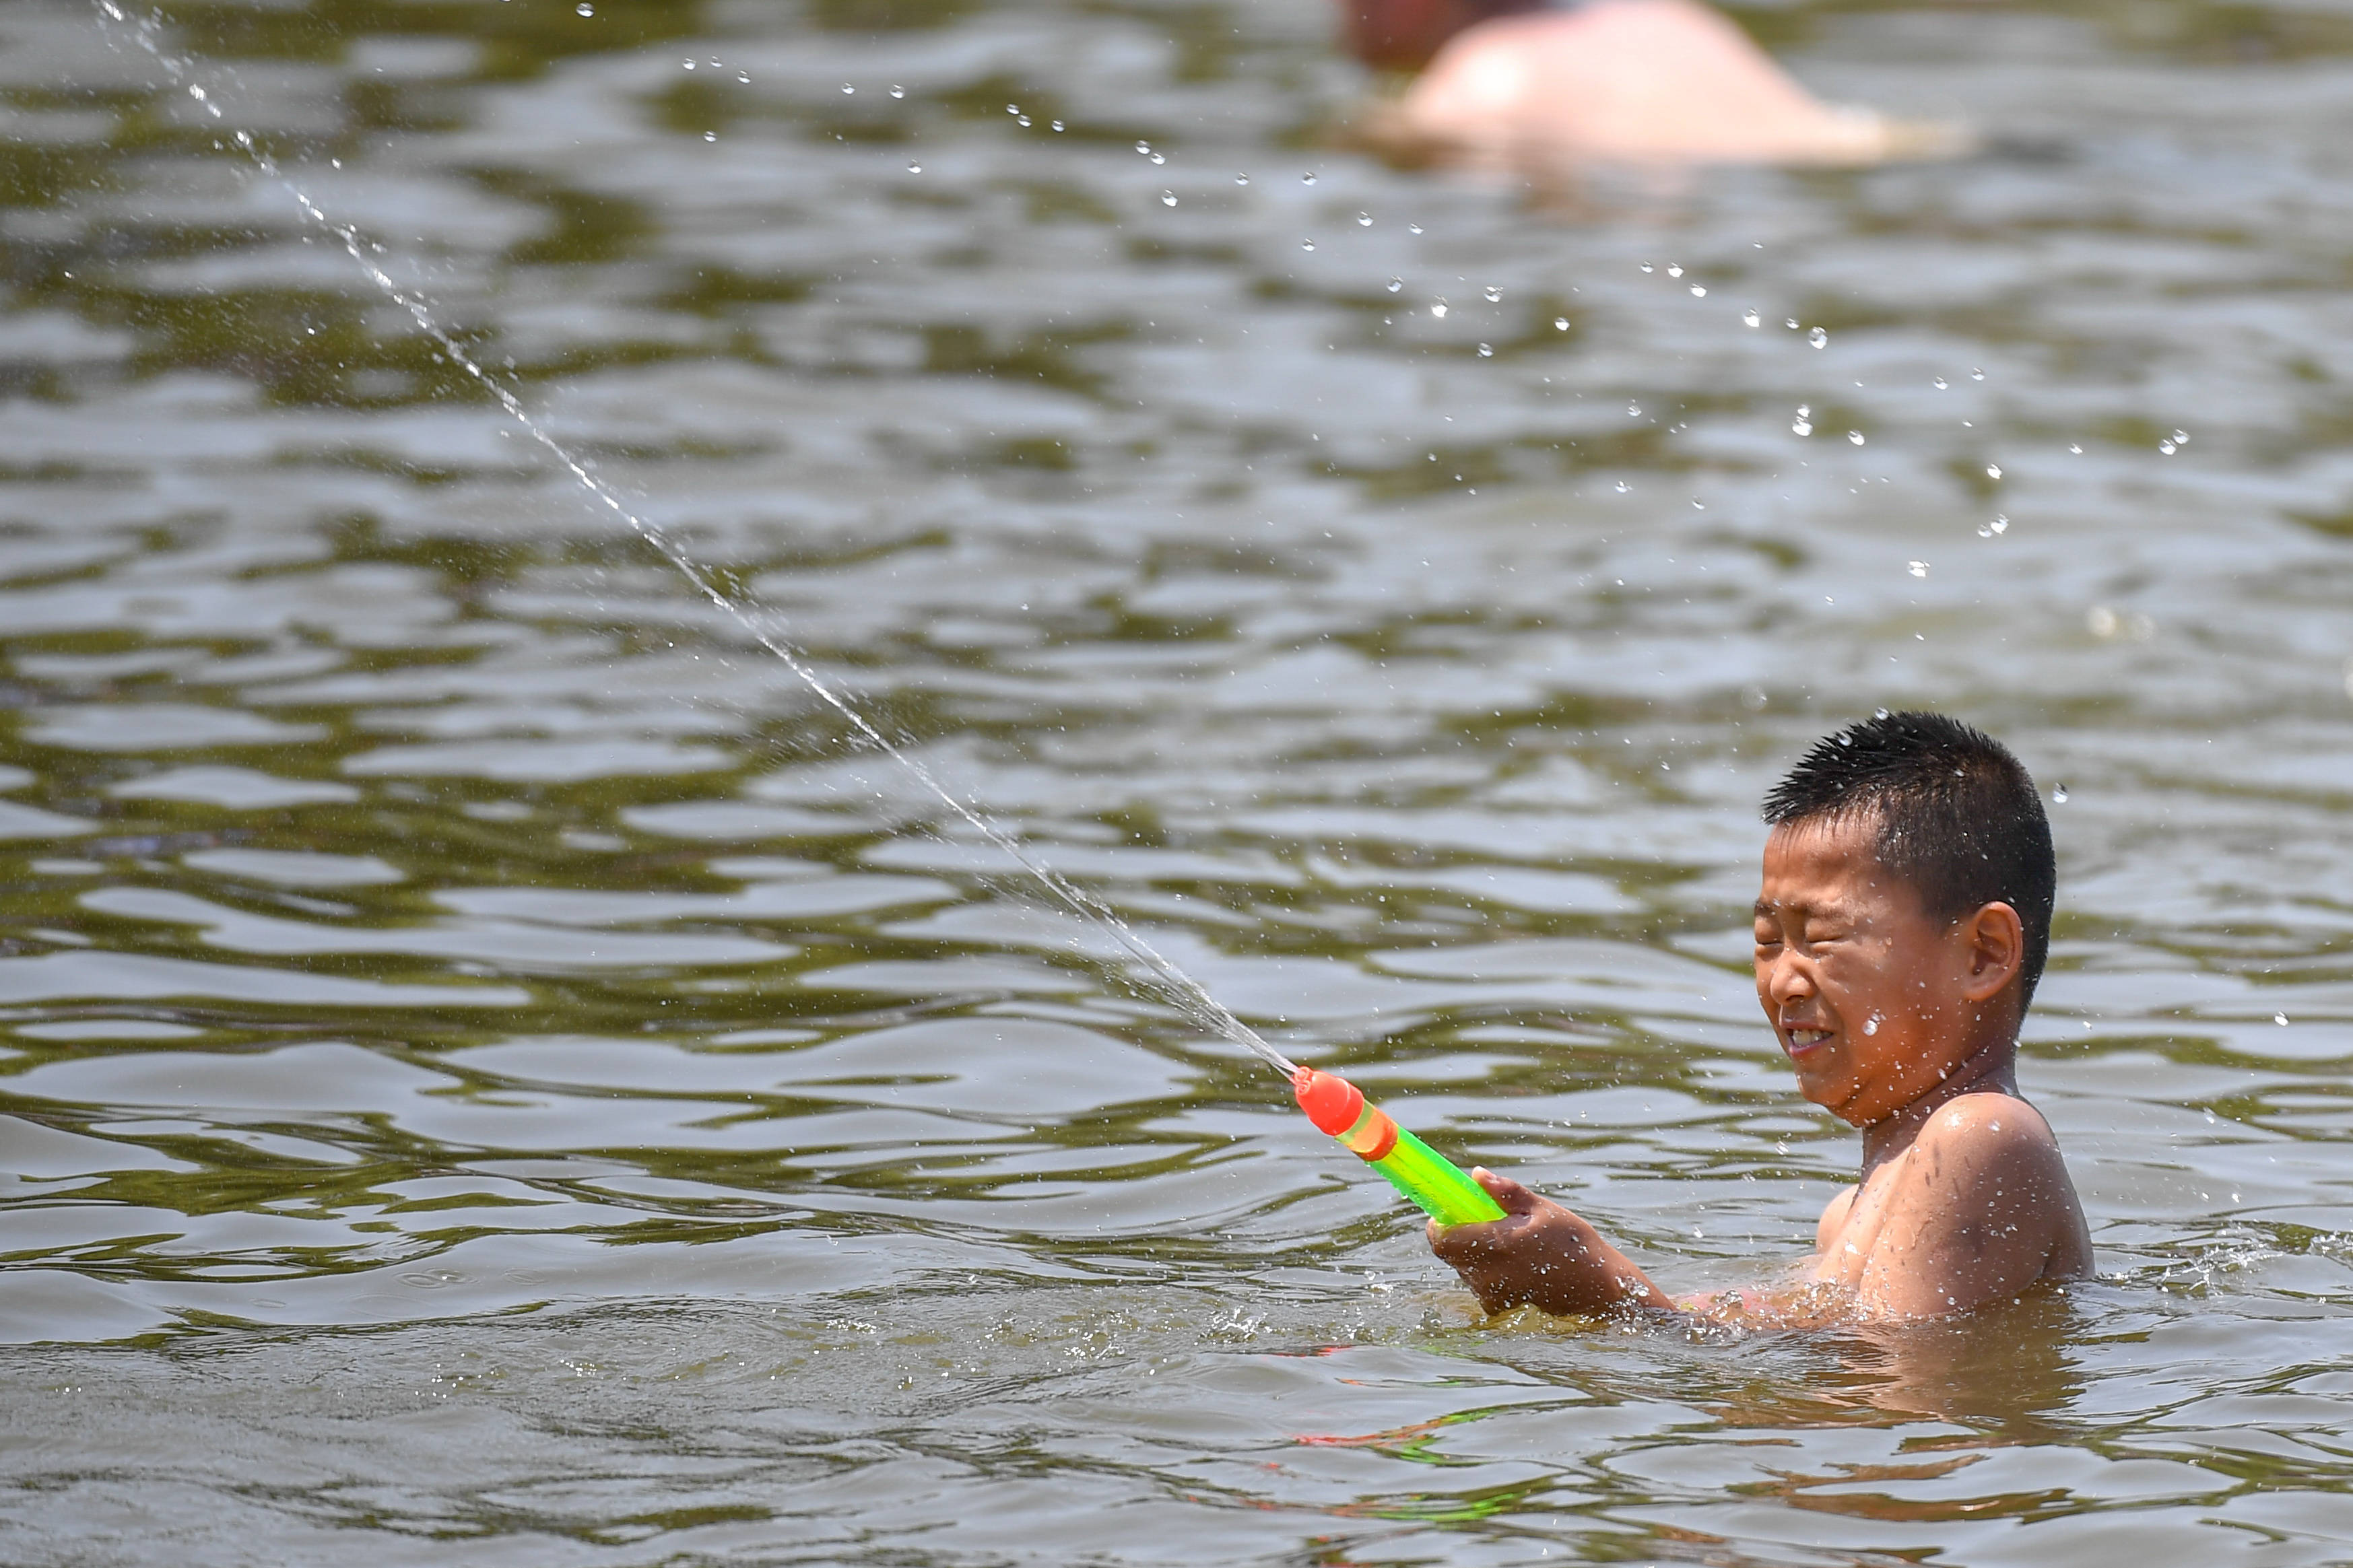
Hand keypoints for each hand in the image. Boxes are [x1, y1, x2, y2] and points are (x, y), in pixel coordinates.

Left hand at [1427, 1169, 1662, 1317]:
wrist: (1597, 1289)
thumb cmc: (1573, 1243)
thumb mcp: (1542, 1209)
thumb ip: (1505, 1192)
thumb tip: (1477, 1175)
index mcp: (1497, 1245)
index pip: (1441, 1238)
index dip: (1440, 1222)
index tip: (1452, 1209)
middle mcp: (1488, 1274)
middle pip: (1448, 1252)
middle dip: (1459, 1233)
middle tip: (1485, 1220)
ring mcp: (1491, 1294)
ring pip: (1461, 1266)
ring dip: (1473, 1251)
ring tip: (1509, 1242)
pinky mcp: (1496, 1306)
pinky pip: (1476, 1281)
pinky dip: (1485, 1269)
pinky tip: (1514, 1263)